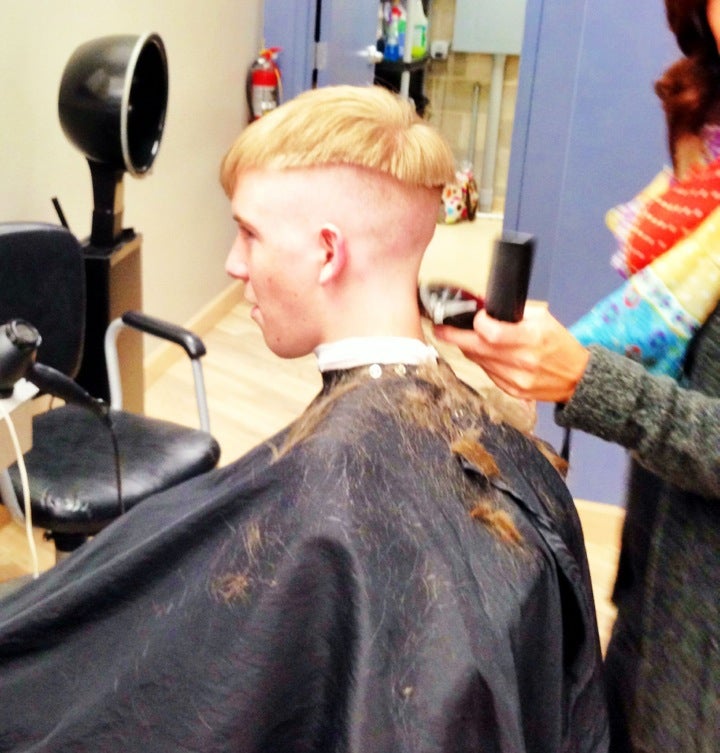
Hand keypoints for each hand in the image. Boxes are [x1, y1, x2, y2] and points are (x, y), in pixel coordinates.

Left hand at [433, 303, 589, 402]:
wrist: (576, 378)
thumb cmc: (559, 345)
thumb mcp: (543, 319)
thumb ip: (514, 313)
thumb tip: (485, 307)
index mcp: (532, 339)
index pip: (492, 333)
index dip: (477, 323)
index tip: (474, 318)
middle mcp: (522, 361)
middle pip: (477, 348)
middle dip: (455, 337)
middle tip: (441, 329)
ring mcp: (516, 379)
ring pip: (478, 361)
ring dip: (468, 349)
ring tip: (462, 339)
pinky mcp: (512, 391)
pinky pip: (487, 373)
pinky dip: (482, 362)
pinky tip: (484, 354)